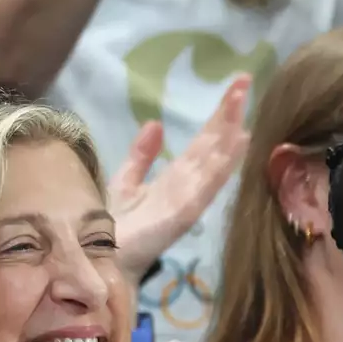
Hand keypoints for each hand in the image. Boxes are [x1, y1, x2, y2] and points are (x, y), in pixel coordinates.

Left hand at [109, 77, 249, 284]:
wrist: (97, 260)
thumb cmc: (111, 229)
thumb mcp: (125, 182)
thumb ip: (141, 157)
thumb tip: (155, 124)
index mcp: (175, 181)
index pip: (202, 144)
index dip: (218, 118)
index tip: (235, 89)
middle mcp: (187, 189)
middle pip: (212, 146)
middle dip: (228, 115)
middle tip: (245, 81)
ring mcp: (188, 201)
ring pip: (213, 161)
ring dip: (229, 132)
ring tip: (243, 102)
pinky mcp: (181, 215)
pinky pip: (205, 185)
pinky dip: (223, 164)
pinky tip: (237, 144)